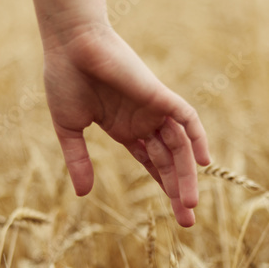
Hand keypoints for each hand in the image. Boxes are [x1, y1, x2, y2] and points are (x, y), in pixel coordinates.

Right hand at [22, 0, 209, 226]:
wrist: (69, 45)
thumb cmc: (64, 78)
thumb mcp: (69, 129)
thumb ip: (78, 160)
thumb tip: (84, 194)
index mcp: (124, 128)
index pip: (151, 163)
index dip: (162, 187)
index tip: (172, 217)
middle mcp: (143, 120)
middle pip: (168, 161)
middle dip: (178, 190)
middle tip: (187, 222)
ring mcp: (152, 108)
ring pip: (178, 147)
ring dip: (185, 175)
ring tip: (189, 205)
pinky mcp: (157, 95)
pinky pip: (186, 117)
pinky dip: (198, 137)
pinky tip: (204, 161)